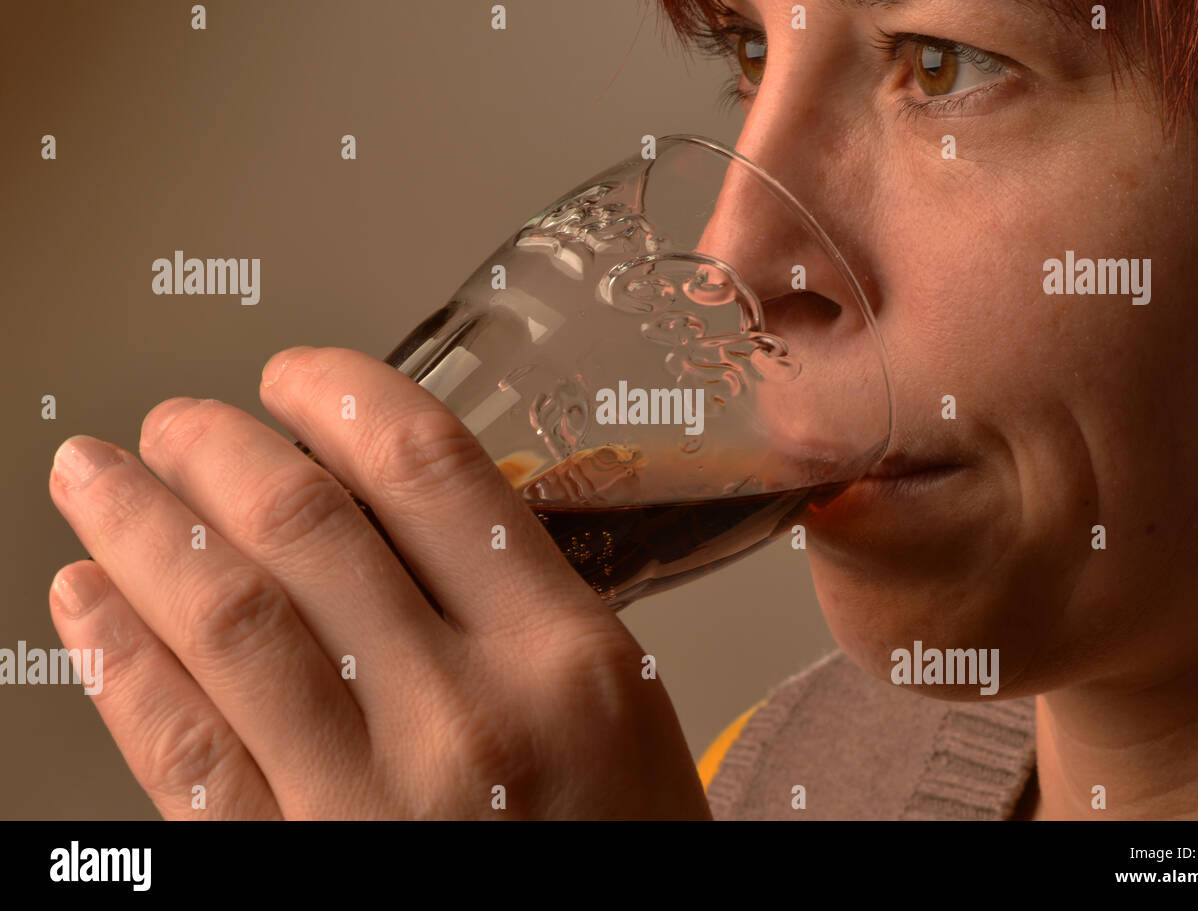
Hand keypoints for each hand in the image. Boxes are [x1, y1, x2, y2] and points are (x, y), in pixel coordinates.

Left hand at [46, 346, 711, 818]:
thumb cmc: (618, 847)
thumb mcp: (621, 710)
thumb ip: (525, 609)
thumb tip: (399, 510)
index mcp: (565, 656)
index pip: (429, 471)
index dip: (340, 396)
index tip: (297, 376)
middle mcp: (465, 716)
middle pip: (305, 529)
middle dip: (216, 450)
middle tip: (177, 424)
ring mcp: (368, 801)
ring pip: (226, 620)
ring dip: (141, 533)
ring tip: (97, 481)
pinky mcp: (293, 866)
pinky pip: (184, 754)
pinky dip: (121, 666)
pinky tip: (88, 607)